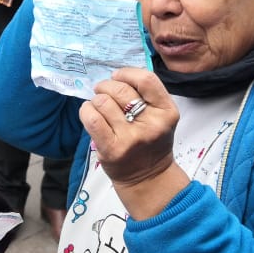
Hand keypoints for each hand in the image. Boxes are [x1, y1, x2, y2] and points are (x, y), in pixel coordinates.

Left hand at [79, 68, 178, 188]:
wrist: (148, 178)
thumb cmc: (151, 143)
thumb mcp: (161, 117)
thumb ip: (146, 95)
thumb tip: (117, 75)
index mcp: (167, 112)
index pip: (146, 79)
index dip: (127, 73)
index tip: (118, 77)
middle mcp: (152, 124)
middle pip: (121, 89)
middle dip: (106, 86)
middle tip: (103, 91)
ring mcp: (131, 137)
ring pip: (103, 101)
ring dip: (96, 100)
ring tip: (99, 107)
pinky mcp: (112, 148)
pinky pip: (92, 118)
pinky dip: (86, 110)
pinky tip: (90, 113)